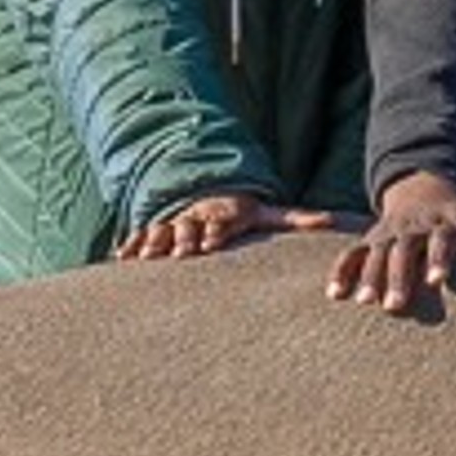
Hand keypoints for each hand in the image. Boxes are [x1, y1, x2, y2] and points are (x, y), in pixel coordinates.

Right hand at [120, 190, 335, 259]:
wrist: (209, 197)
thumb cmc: (242, 213)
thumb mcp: (269, 213)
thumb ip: (298, 219)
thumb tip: (333, 219)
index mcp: (222, 214)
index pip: (218, 221)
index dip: (214, 230)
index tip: (211, 242)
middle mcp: (196, 216)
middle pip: (186, 225)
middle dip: (182, 237)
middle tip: (180, 252)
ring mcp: (173, 223)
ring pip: (161, 230)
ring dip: (154, 242)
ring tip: (145, 257)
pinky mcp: (156, 230)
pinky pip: (141, 236)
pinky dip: (131, 245)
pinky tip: (122, 258)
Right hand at [324, 170, 455, 313]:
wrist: (424, 195)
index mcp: (443, 224)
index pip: (441, 240)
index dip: (438, 258)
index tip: (436, 280)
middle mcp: (412, 228)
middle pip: (403, 250)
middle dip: (398, 277)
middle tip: (396, 306)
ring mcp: (388, 234)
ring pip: (375, 254)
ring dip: (369, 277)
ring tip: (365, 303)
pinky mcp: (370, 240)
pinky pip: (350, 254)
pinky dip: (340, 271)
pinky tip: (333, 294)